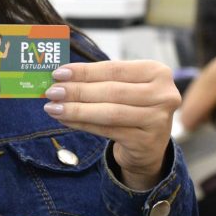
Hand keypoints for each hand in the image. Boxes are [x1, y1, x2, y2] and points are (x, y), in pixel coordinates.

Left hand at [43, 60, 180, 189]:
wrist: (149, 147)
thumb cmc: (132, 108)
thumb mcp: (124, 87)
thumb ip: (99, 80)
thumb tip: (62, 76)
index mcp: (158, 72)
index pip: (114, 69)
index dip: (85, 71)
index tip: (59, 72)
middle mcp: (163, 95)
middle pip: (112, 91)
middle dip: (78, 90)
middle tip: (52, 91)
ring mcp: (157, 120)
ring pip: (109, 112)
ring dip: (77, 109)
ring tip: (53, 107)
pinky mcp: (146, 142)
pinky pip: (107, 130)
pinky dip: (83, 124)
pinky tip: (66, 119)